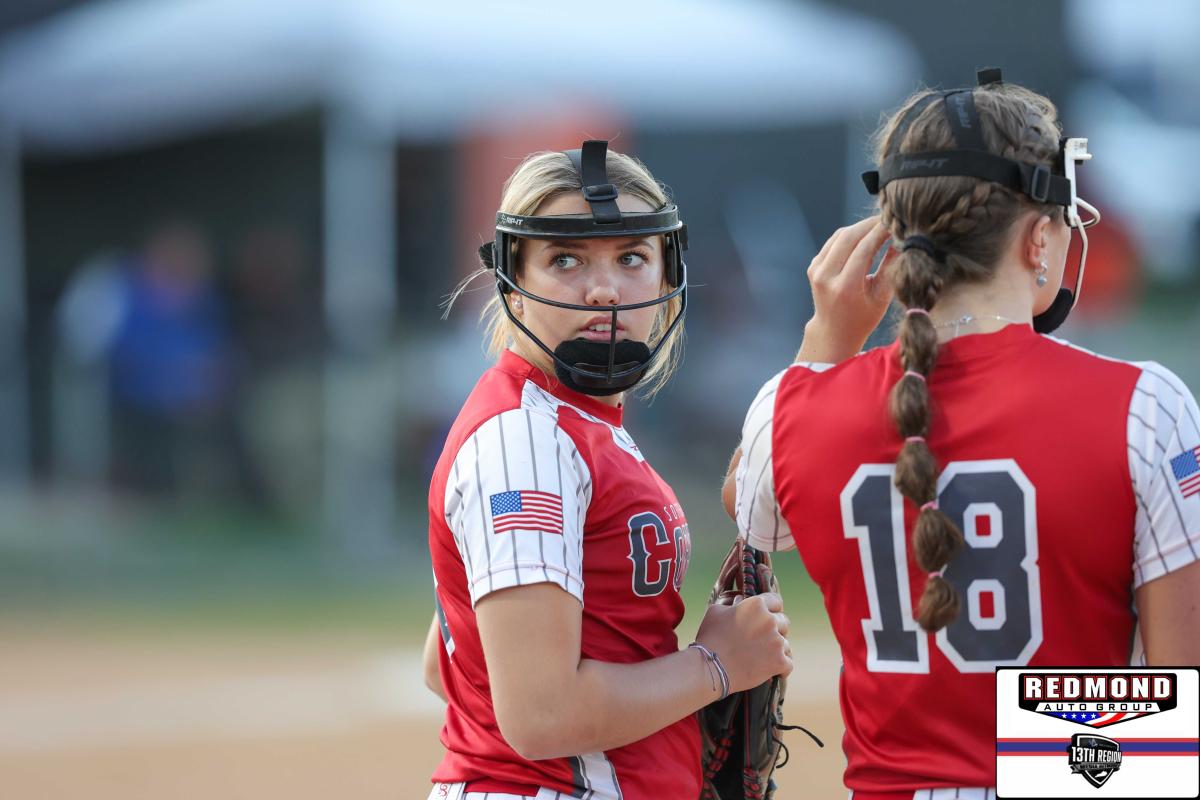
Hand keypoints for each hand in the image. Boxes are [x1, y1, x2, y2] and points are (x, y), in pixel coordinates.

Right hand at [695, 592, 791, 693]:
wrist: (710, 668)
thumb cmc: (710, 638)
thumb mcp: (716, 612)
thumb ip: (731, 603)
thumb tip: (740, 599)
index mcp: (756, 605)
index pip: (776, 601)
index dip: (772, 609)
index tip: (768, 617)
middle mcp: (770, 620)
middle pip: (784, 622)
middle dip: (776, 629)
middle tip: (763, 639)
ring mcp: (776, 642)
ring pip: (786, 644)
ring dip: (777, 649)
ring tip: (762, 657)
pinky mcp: (779, 662)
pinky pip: (789, 663)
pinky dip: (781, 668)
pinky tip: (772, 669)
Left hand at [797, 215, 895, 363]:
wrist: (833, 331)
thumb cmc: (863, 317)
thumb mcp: (882, 296)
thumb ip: (891, 267)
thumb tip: (902, 239)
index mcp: (845, 287)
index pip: (864, 248)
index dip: (881, 231)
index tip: (896, 222)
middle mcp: (826, 277)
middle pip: (848, 236)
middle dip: (870, 224)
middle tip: (889, 218)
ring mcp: (816, 270)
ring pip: (839, 236)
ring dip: (860, 227)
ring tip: (880, 225)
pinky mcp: (814, 266)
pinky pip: (833, 242)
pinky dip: (850, 235)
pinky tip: (865, 234)